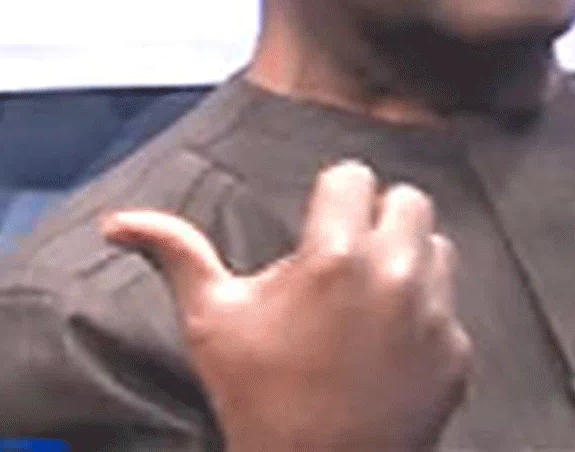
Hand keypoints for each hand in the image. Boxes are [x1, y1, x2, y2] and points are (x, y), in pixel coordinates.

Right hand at [102, 159, 471, 451]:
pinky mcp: (456, 352)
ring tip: (370, 297)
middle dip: (379, 218)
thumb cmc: (257, 397)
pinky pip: (450, 307)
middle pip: (409, 201)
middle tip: (349, 254)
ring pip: (438, 249)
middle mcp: (395, 275)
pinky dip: (427, 316)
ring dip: (409, 261)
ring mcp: (434, 315)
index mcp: (336, 256)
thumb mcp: (212, 321)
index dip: (333, 197)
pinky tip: (389, 344)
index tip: (319, 224)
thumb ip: (177, 254)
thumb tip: (118, 222)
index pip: (354, 177)